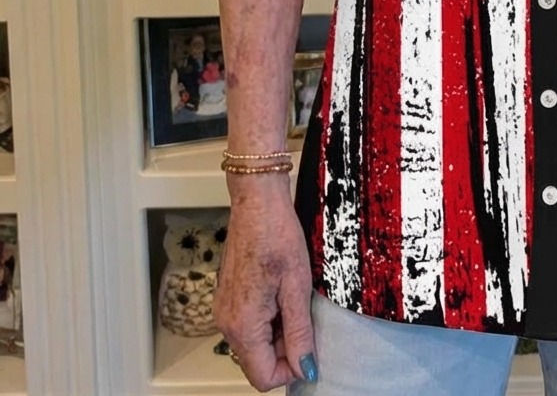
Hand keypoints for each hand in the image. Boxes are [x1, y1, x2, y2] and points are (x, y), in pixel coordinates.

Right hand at [214, 178, 317, 390]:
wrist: (257, 203)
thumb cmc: (277, 236)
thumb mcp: (297, 287)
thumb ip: (299, 333)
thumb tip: (305, 369)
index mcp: (243, 325)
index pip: (262, 377)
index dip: (290, 369)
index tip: (309, 346)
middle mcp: (227, 323)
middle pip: (257, 361)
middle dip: (285, 350)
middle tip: (304, 315)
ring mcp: (224, 310)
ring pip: (254, 343)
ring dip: (278, 333)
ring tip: (294, 299)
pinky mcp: (228, 297)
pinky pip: (248, 324)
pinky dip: (268, 318)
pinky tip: (282, 292)